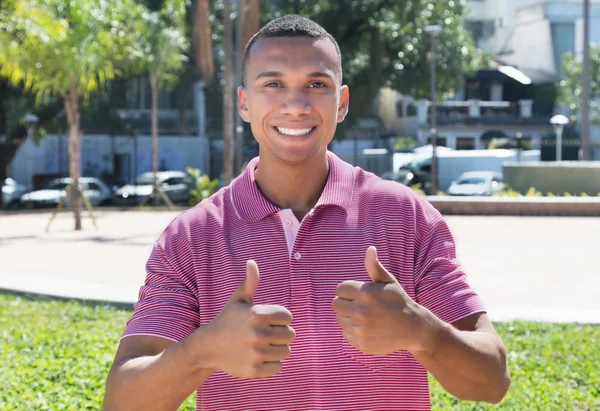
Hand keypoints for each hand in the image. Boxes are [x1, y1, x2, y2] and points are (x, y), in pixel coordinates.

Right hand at [203, 260, 294, 377]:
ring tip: (261, 346)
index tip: (265, 321)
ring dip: (277, 349)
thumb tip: (251, 262)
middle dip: (280, 334)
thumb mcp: (238, 300)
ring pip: (286, 352)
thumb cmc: (228, 320)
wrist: (208, 346)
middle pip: (290, 335)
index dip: (279, 319)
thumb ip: (250, 282)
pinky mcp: (254, 370)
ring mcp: (256, 353)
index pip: (288, 317)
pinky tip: (257, 358)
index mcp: (257, 314)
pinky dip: (271, 364)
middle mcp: (258, 333)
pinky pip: (278, 367)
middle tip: (265, 335)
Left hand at [332, 246, 438, 355]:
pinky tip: (367, 328)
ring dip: (348, 317)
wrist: (414, 329)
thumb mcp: (388, 281)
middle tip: (360, 305)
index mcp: (365, 293)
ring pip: (339, 319)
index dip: (348, 291)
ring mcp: (360, 329)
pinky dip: (353, 331)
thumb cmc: (399, 301)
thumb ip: (374, 266)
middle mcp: (361, 311)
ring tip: (365, 316)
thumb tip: (370, 249)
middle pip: (335, 304)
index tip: (360, 294)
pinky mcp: (361, 343)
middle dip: (345, 303)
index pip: (339, 289)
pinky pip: (346, 333)